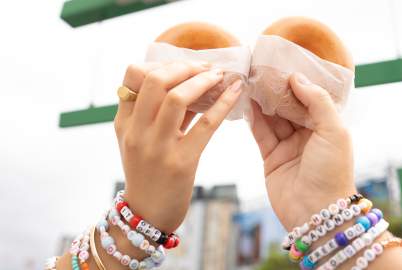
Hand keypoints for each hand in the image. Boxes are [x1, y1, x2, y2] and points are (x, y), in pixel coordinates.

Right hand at [114, 61, 242, 232]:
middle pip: (155, 80)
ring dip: (202, 80)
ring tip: (218, 75)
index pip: (133, 75)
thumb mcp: (141, 140)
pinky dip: (223, 103)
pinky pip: (205, 124)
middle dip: (184, 66)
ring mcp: (157, 147)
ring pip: (177, 97)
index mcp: (124, 122)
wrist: (146, 215)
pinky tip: (235, 92)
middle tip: (205, 66)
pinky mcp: (181, 162)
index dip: (160, 63)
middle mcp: (137, 132)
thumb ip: (157, 113)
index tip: (182, 66)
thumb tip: (187, 82)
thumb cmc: (147, 173)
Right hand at [248, 72, 355, 230]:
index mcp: (327, 128)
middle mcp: (308, 135)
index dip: (298, 83)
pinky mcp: (271, 158)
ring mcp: (288, 146)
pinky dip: (254, 118)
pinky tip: (247, 102)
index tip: (283, 65)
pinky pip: (261, 133)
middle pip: (289, 106)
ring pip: (273, 118)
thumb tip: (296, 78)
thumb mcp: (333, 131)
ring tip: (250, 81)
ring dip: (263, 101)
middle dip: (277, 90)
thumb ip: (317, 101)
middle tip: (262, 70)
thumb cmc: (332, 172)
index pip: (311, 98)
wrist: (316, 213)